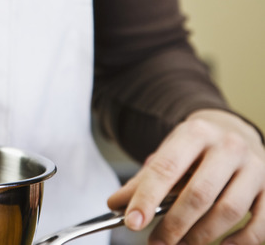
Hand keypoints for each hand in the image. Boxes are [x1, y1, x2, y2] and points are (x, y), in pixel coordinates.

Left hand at [108, 109, 264, 243]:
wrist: (233, 133)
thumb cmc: (195, 150)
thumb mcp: (168, 154)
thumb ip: (143, 180)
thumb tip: (116, 205)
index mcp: (196, 133)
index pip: (166, 169)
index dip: (146, 198)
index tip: (132, 222)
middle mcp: (229, 147)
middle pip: (199, 194)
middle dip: (174, 225)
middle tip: (156, 242)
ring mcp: (255, 168)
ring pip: (229, 211)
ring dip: (201, 236)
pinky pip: (259, 224)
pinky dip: (239, 242)